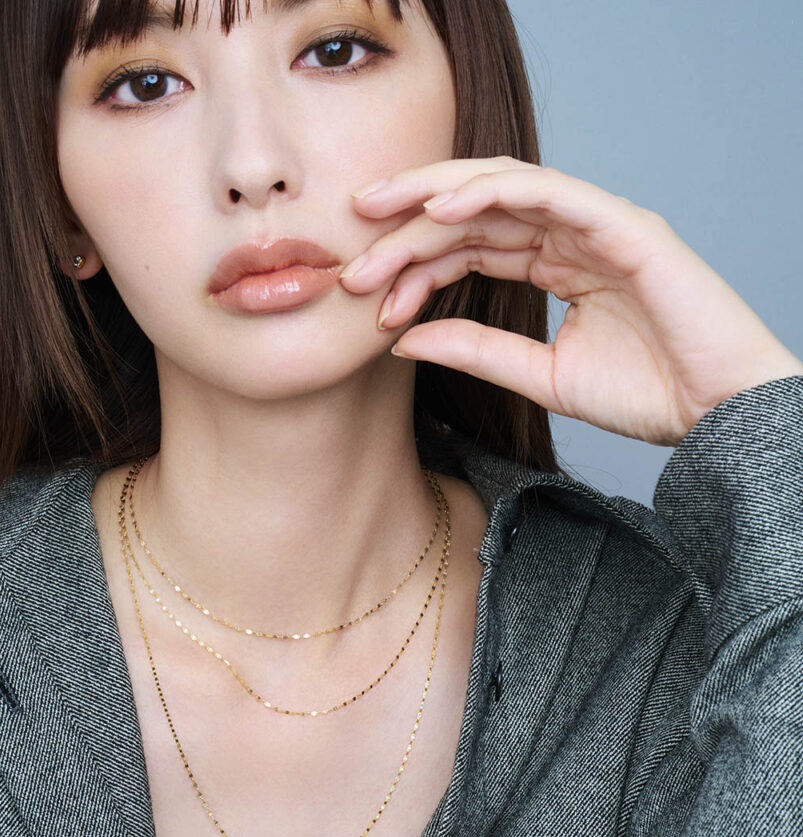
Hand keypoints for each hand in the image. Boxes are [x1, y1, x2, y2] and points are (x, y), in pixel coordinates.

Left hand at [340, 157, 802, 445]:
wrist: (717, 414)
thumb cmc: (647, 394)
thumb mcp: (541, 375)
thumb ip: (476, 350)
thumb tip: (403, 338)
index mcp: (555, 265)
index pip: (470, 248)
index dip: (415, 264)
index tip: (366, 295)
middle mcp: (570, 236)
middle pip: (474, 213)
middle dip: (408, 226)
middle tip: (352, 251)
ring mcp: (596, 224)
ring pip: (501, 188)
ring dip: (436, 196)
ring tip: (380, 211)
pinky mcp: (622, 224)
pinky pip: (548, 192)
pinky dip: (494, 189)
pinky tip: (443, 205)